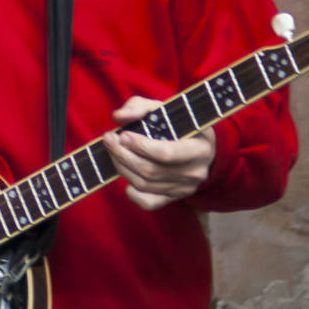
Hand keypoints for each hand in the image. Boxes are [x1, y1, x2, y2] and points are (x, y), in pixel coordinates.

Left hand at [103, 95, 216, 210]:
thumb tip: (119, 117)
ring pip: (145, 185)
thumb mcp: (164, 108)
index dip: (140, 146)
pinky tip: (126, 174)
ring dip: (122, 167)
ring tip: (113, 151)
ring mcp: (185, 188)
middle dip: (123, 155)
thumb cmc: (178, 124)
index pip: (166, 153)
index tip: (123, 135)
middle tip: (109, 140)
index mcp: (199, 147)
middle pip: (150, 171)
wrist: (199, 147)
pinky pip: (148, 203)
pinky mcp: (174, 198)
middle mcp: (195, 171)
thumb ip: (139, 106)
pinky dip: (132, 192)